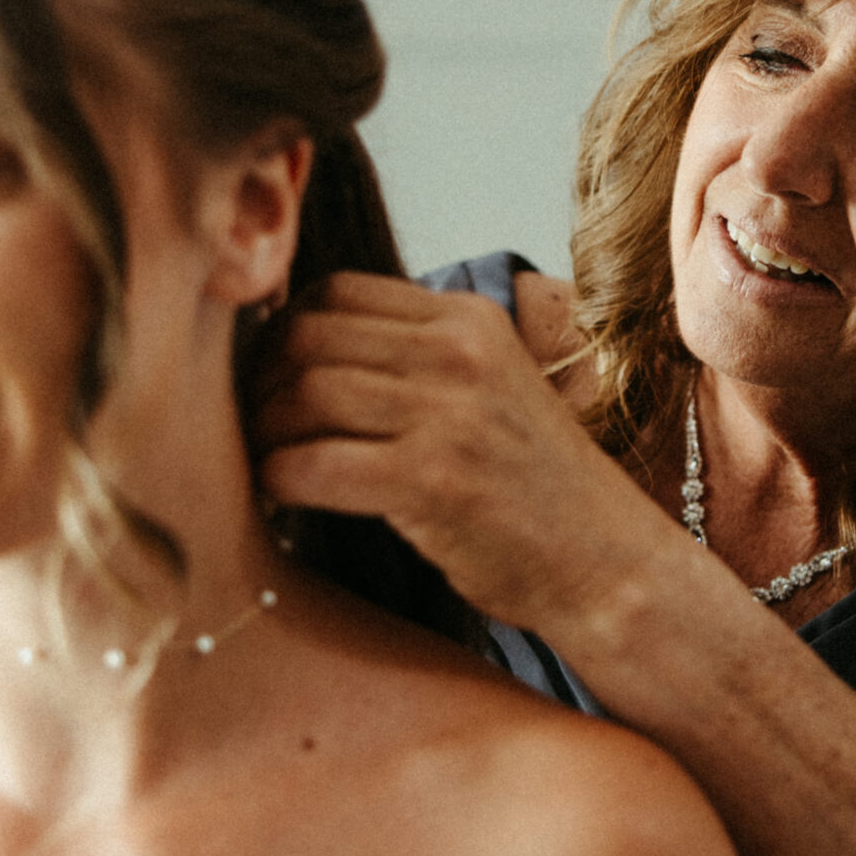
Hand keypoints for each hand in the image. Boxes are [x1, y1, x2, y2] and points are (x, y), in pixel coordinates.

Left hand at [254, 274, 675, 636]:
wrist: (607, 564)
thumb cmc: (531, 490)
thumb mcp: (487, 391)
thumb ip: (414, 359)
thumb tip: (295, 347)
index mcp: (468, 320)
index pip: (336, 290)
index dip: (282, 330)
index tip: (267, 377)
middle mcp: (459, 353)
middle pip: (307, 336)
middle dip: (260, 381)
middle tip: (248, 426)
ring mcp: (449, 414)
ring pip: (302, 394)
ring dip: (263, 434)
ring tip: (263, 464)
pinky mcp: (433, 480)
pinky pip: (312, 464)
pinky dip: (278, 480)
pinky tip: (280, 500)